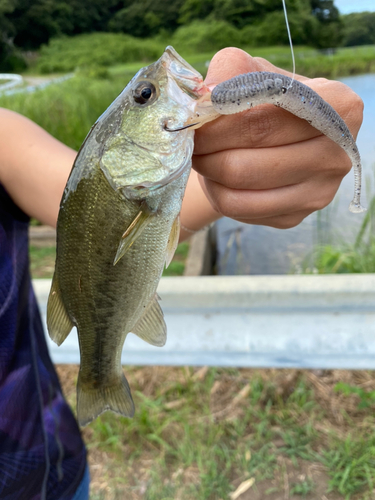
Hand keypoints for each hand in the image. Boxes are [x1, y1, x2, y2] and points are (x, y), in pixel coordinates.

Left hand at [192, 47, 363, 228]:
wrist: (278, 141)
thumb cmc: (267, 102)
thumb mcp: (254, 72)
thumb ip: (231, 71)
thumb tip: (206, 97)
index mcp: (339, 107)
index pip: (266, 119)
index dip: (221, 122)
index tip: (196, 121)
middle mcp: (337, 153)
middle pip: (251, 156)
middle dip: (208, 147)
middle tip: (192, 140)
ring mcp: (319, 191)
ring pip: (241, 186)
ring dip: (209, 170)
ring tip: (202, 155)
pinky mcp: (296, 216)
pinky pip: (240, 208)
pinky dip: (217, 192)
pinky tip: (217, 177)